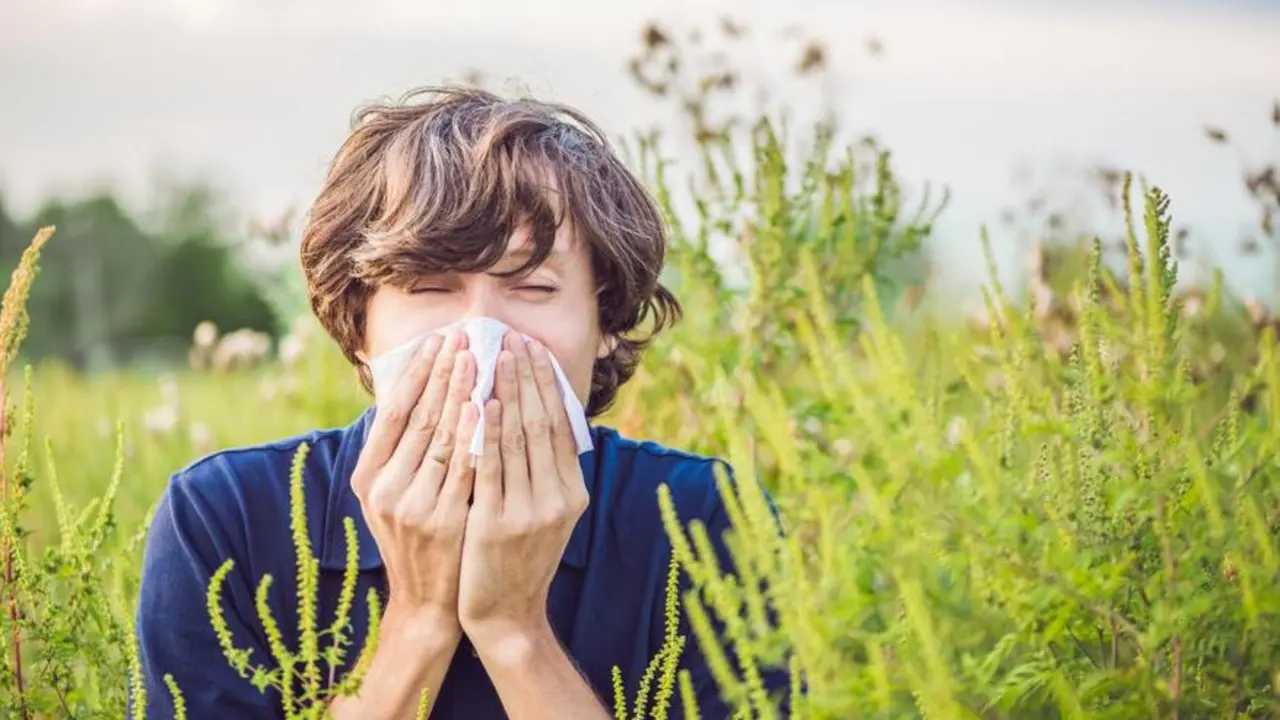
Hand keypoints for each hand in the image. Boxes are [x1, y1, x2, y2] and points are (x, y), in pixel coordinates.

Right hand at [351, 329, 476, 630]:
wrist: (427, 602)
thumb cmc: (416, 538)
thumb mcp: (392, 495)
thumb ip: (400, 451)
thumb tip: (414, 391)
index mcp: (368, 478)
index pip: (393, 413)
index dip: (416, 374)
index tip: (437, 341)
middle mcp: (384, 489)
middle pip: (419, 418)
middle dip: (443, 374)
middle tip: (463, 337)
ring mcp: (413, 506)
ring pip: (442, 438)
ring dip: (462, 393)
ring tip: (479, 358)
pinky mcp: (444, 520)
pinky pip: (464, 467)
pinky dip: (476, 435)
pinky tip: (488, 406)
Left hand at [457, 333, 588, 652]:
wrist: (506, 614)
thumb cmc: (518, 557)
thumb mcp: (546, 514)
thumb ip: (546, 471)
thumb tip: (540, 416)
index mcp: (572, 493)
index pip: (561, 425)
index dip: (547, 384)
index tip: (533, 349)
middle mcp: (558, 499)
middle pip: (542, 423)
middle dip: (527, 377)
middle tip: (513, 339)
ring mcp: (529, 512)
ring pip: (517, 439)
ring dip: (506, 392)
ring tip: (494, 356)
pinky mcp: (496, 523)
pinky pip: (490, 466)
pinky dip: (486, 431)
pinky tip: (479, 403)